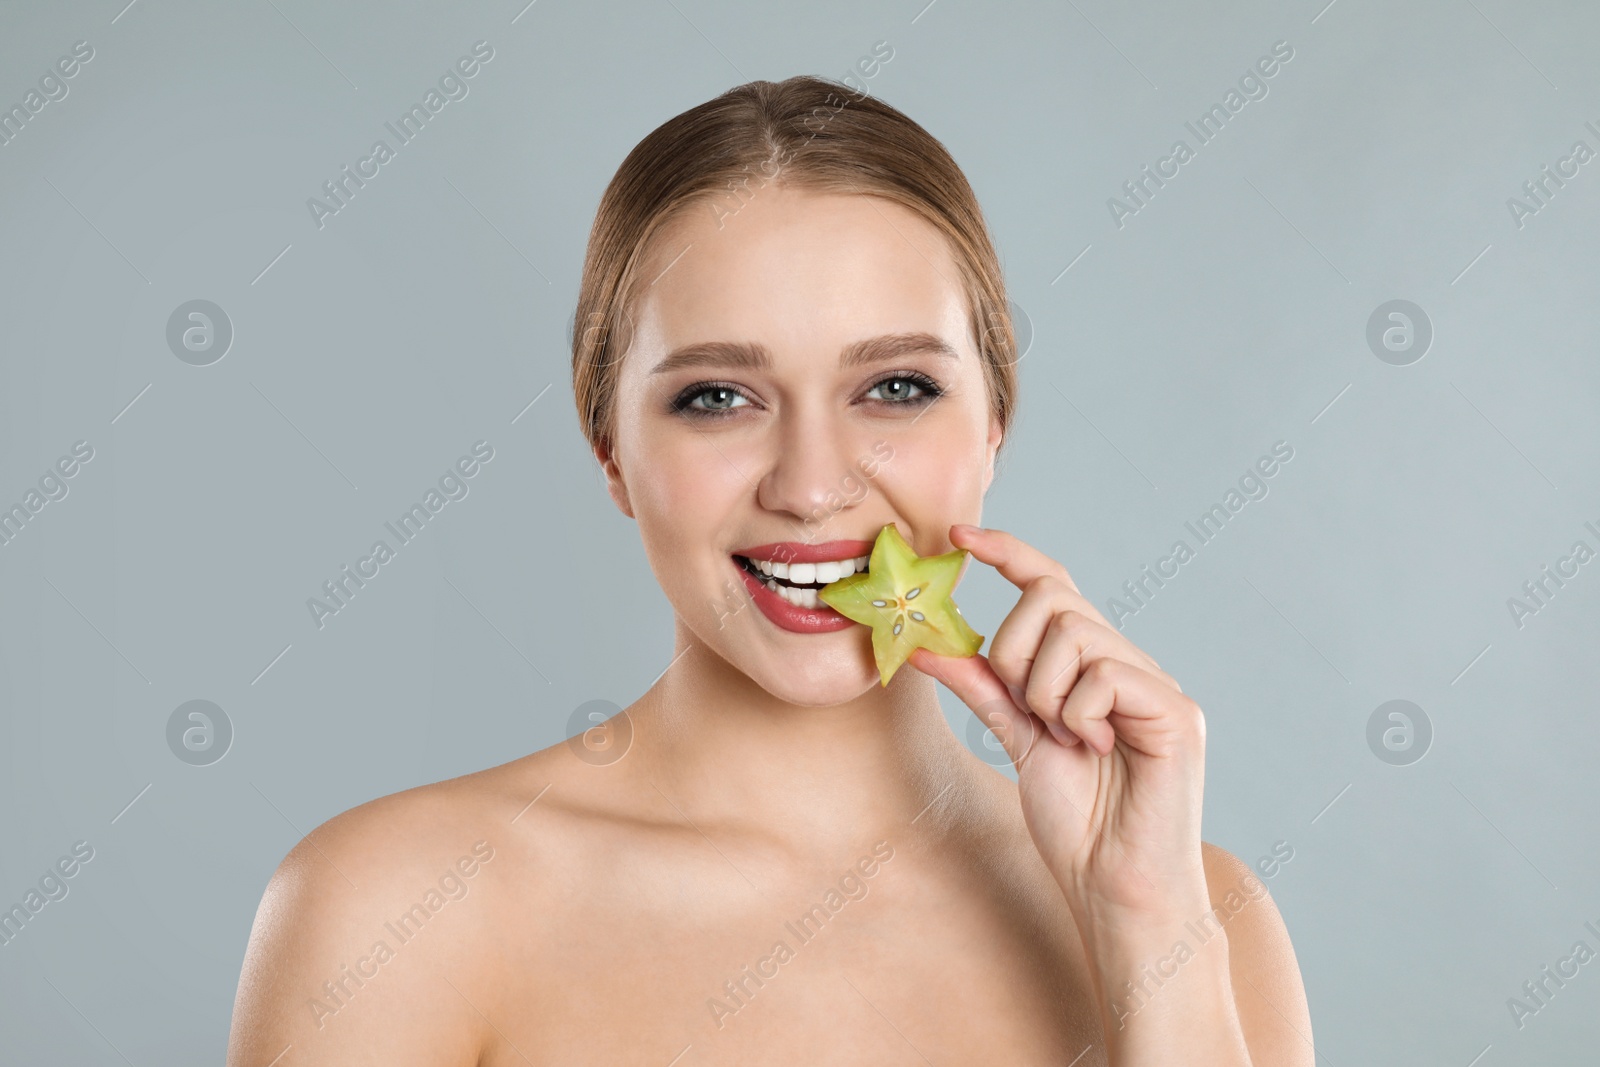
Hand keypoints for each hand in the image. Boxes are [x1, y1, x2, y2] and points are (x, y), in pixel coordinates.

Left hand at [908, 524, 1208, 921]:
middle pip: (1053, 597)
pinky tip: (1095, 750)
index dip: (1008, 552)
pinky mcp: (1176, 711)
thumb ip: (982, 685)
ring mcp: (1156, 684)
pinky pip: (1104, 674)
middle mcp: (1128, 663)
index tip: (958, 537)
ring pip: (1074, 632)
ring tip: (1066, 740)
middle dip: (1014, 649)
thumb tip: (926, 642)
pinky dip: (1079, 714)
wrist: (1114, 887)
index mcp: (1093, 664)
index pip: (1052, 583)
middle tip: (1026, 709)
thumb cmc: (1077, 822)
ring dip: (1045, 691)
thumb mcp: (1016, 737)